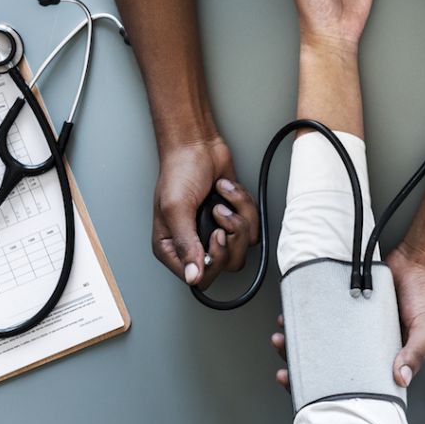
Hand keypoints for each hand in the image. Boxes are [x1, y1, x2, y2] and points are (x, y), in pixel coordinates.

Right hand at [152, 137, 258, 287]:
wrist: (198, 145)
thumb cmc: (179, 171)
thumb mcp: (176, 209)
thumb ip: (185, 245)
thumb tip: (193, 276)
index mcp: (172, 248)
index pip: (199, 278)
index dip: (214, 261)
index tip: (216, 236)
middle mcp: (194, 244)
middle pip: (226, 265)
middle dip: (230, 236)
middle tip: (219, 215)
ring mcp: (216, 232)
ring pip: (242, 247)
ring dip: (238, 217)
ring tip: (221, 200)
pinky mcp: (233, 219)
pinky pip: (252, 226)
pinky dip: (243, 205)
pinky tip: (227, 191)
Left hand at [270, 237, 424, 393]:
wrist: (420, 260)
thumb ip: (415, 352)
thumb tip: (401, 376)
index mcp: (383, 358)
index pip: (352, 380)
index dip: (327, 386)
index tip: (306, 386)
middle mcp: (365, 344)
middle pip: (328, 361)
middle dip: (301, 362)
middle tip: (284, 354)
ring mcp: (354, 324)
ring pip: (320, 337)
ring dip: (299, 338)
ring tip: (283, 334)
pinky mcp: (346, 303)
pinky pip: (323, 311)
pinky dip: (308, 314)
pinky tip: (295, 314)